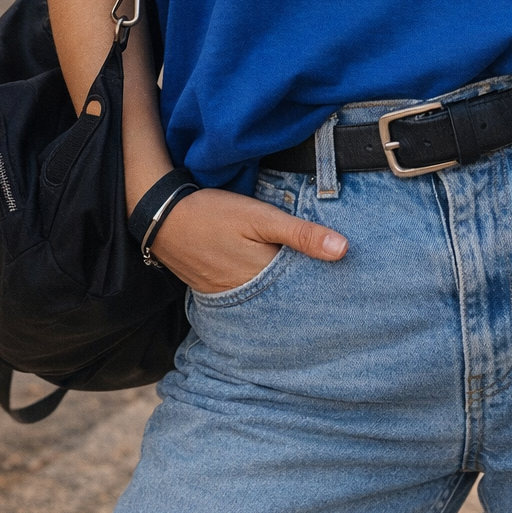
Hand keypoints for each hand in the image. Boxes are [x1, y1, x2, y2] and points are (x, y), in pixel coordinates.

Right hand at [148, 186, 347, 292]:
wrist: (162, 217)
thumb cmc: (214, 214)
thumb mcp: (261, 217)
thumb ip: (301, 234)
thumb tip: (344, 250)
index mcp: (264, 280)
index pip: (305, 290)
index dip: (327, 284)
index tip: (349, 280)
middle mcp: (249, 296)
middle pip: (288, 298)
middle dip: (309, 291)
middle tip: (337, 286)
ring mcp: (231, 296)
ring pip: (270, 299)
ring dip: (287, 291)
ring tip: (312, 283)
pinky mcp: (218, 291)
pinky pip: (250, 296)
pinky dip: (265, 290)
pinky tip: (274, 280)